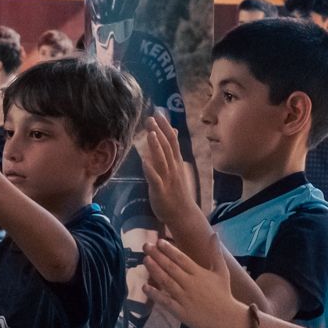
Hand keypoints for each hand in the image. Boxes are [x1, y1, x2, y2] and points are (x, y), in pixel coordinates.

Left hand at [140, 115, 208, 241]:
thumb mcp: (176, 167)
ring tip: (151, 133)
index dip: (166, 127)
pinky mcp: (161, 191)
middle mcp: (173, 168)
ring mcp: (168, 179)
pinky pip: (155, 179)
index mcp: (176, 163)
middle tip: (152, 117)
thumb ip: (172, 149)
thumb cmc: (177, 191)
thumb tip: (173, 131)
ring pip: (163, 161)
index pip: (172, 141)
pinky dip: (150, 170)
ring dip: (157, 147)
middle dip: (159, 132)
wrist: (183, 214)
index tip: (159, 113)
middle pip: (167, 147)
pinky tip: (144, 162)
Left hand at [143, 237, 245, 327]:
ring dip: (155, 270)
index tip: (159, 241)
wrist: (226, 318)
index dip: (170, 249)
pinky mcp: (180, 311)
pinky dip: (155, 294)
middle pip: (171, 268)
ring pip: (166, 282)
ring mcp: (184, 298)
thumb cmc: (223, 293)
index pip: (182, 259)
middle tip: (146, 246)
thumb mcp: (222, 271)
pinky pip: (165, 301)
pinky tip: (145, 287)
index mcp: (199, 273)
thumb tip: (214, 233)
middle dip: (158, 256)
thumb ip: (216, 252)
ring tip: (145, 260)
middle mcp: (190, 284)